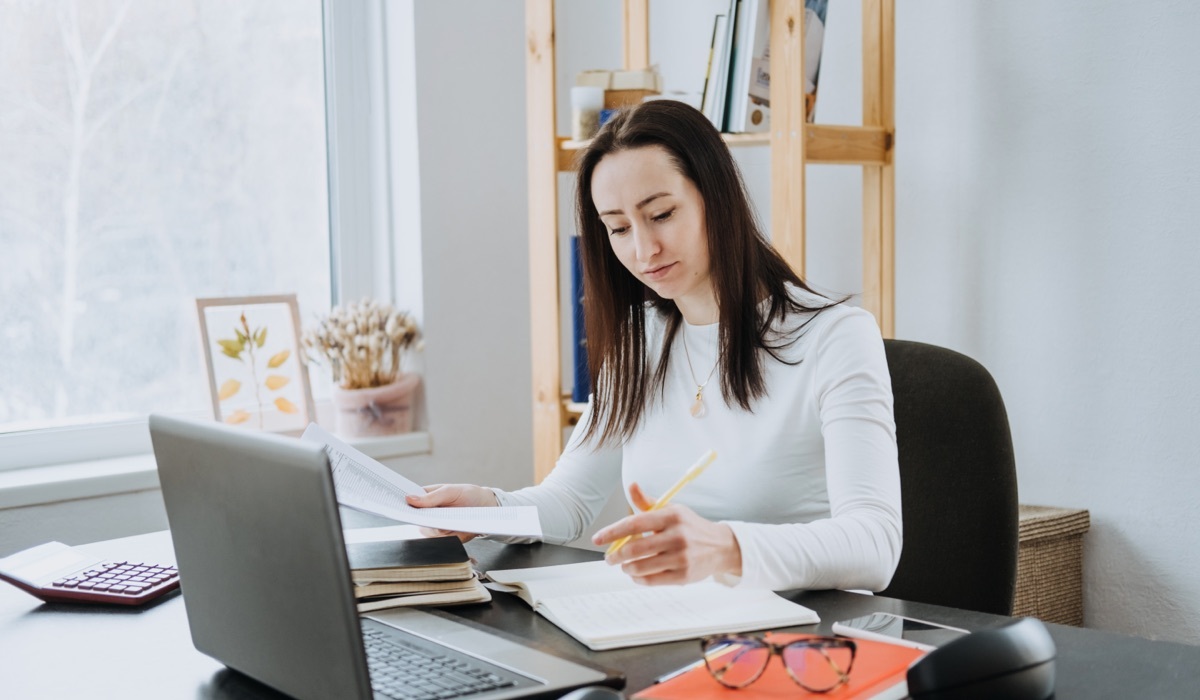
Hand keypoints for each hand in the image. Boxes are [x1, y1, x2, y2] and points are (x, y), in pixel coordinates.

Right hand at [405, 484, 498, 542]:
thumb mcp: (450, 491)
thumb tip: (408, 498)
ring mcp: (438, 527)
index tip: (398, 509)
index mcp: (426, 499)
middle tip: (432, 517)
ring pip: (429, 533)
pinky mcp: (449, 537)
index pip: (408, 504)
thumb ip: (431, 497)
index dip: (402, 507)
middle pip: (417, 522)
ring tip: (451, 520)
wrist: (488, 506)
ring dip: (439, 528)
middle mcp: (429, 514)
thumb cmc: (468, 494)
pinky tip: (457, 528)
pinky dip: (450, 535)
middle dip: (423, 521)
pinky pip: (443, 541)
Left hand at [591, 482, 741, 584]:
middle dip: (615, 556)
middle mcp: (677, 536)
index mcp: (671, 516)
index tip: (597, 539)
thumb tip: (631, 486)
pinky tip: (636, 574)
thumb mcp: (672, 509)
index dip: (612, 532)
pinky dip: (638, 579)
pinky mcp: (684, 576)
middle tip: (610, 558)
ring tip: (625, 565)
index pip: (634, 524)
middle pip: (634, 549)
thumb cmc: (690, 527)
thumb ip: (648, 502)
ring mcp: (681, 558)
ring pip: (640, 567)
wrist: (721, 547)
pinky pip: (651, 580)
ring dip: (626, 568)